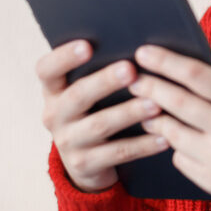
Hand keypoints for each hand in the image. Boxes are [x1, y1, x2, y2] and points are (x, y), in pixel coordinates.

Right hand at [35, 41, 169, 192]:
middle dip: (105, 82)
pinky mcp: (85, 165)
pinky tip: (164, 137)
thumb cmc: (94, 113)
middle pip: (77, 95)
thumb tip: (138, 48)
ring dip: (129, 113)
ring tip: (155, 104)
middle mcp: (54, 115)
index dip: (64, 57)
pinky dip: (143, 145)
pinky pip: (118, 153)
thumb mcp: (87, 95)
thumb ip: (99, 72)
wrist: (87, 164)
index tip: (87, 45)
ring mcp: (67, 142)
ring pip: (99, 125)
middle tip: (130, 69)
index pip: (46, 69)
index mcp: (53, 91)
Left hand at [130, 43, 210, 210]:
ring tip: (147, 109)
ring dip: (155, 119)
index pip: (196, 75)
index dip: (166, 62)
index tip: (144, 53)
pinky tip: (176, 139)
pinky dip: (176, 148)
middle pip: (177, 102)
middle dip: (149, 87)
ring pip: (172, 133)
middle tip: (132, 79)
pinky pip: (181, 160)